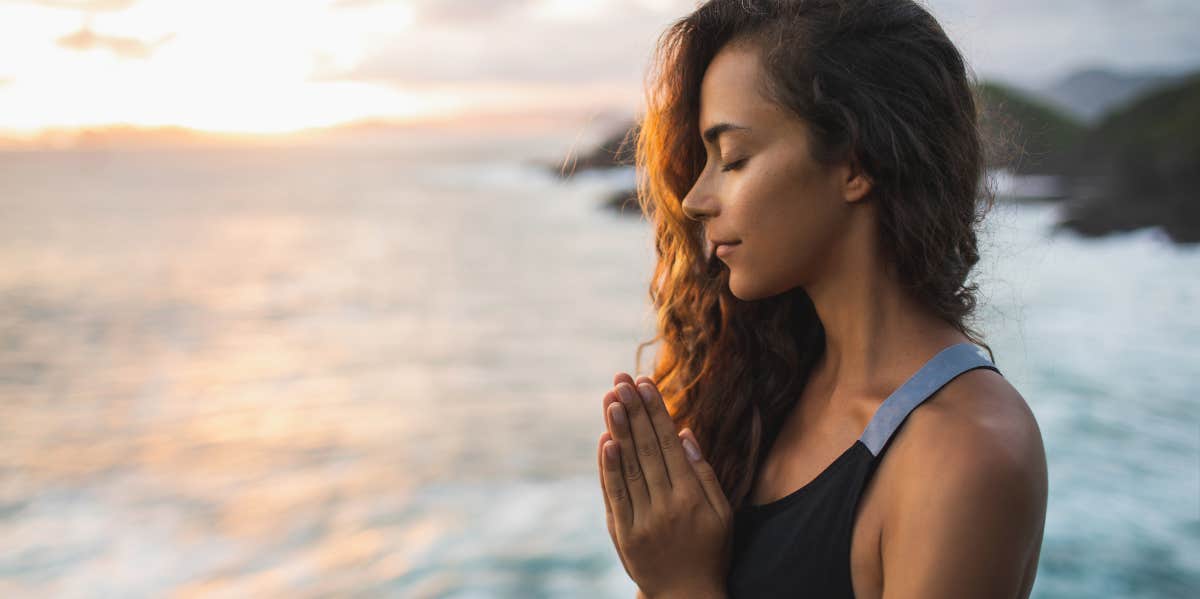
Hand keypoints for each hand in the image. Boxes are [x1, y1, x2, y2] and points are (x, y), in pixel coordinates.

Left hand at [597, 372, 732, 598]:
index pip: (670, 444)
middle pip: (648, 449)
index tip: (645, 384)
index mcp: (693, 497)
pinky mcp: (623, 534)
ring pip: (629, 467)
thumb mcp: (722, 513)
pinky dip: (608, 467)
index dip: (656, 412)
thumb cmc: (710, 551)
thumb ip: (704, 473)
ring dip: (619, 430)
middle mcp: (667, 506)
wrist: (685, 597)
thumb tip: (685, 433)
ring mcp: (643, 520)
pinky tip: (605, 441)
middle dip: (634, 411)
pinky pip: (615, 494)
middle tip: (622, 380)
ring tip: (611, 399)